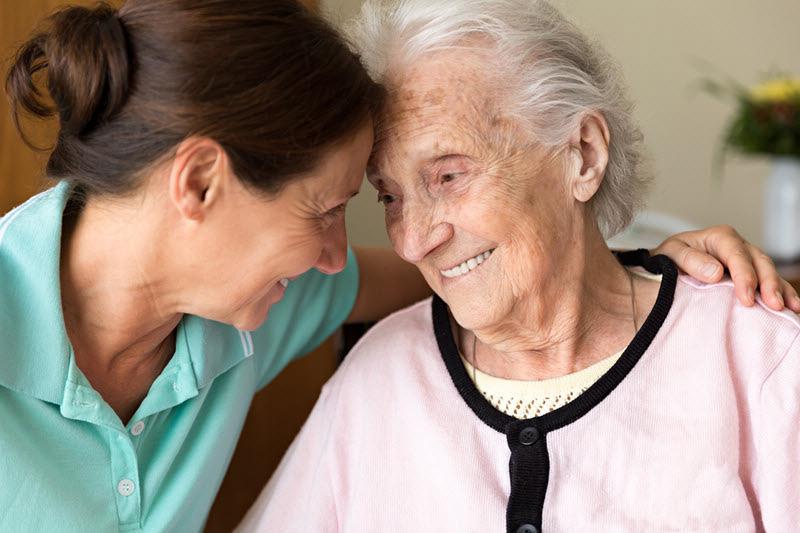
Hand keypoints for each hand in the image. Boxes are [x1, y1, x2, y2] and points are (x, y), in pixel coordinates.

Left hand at [654, 225, 799, 311]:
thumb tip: (716, 272)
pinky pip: (769, 282)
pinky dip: (782, 293)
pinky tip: (793, 307)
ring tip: (789, 308)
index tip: (746, 298)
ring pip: (769, 271)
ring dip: (780, 289)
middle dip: (768, 284)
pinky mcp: (750, 274)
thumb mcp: (670, 254)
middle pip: (759, 262)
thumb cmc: (667, 259)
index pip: (736, 255)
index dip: (744, 276)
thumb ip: (690, 260)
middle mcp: (737, 246)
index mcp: (719, 237)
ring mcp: (746, 260)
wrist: (663, 266)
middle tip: (774, 305)